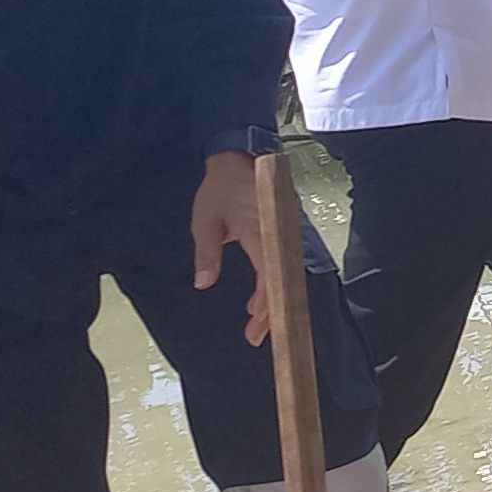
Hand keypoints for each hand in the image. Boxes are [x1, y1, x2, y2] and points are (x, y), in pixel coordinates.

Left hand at [190, 149, 277, 347]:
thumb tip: (204, 284)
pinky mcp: (288, 230)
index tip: (252, 325)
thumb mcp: (205, 220)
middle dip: (272, 312)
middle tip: (255, 336)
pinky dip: (277, 283)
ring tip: (259, 323)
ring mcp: (288, 231)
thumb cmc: (221, 187)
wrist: (240, 155)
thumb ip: (207, 253)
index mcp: (260, 230)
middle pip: (283, 281)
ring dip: (276, 300)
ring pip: (287, 273)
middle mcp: (280, 233)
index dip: (264, 304)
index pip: (269, 275)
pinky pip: (286, 262)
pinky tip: (264, 298)